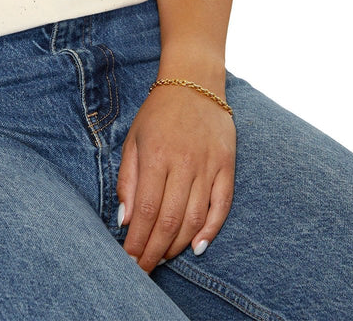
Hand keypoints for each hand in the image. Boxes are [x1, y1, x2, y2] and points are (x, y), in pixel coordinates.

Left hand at [117, 83, 235, 271]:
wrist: (194, 83)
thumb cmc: (158, 113)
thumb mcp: (133, 140)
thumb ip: (128, 180)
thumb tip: (125, 220)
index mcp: (156, 156)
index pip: (146, 210)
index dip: (138, 240)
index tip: (129, 260)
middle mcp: (184, 163)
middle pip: (170, 220)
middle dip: (155, 250)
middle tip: (144, 269)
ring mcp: (208, 165)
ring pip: (195, 218)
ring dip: (178, 245)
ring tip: (163, 258)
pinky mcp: (227, 166)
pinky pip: (222, 206)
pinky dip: (211, 230)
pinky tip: (197, 247)